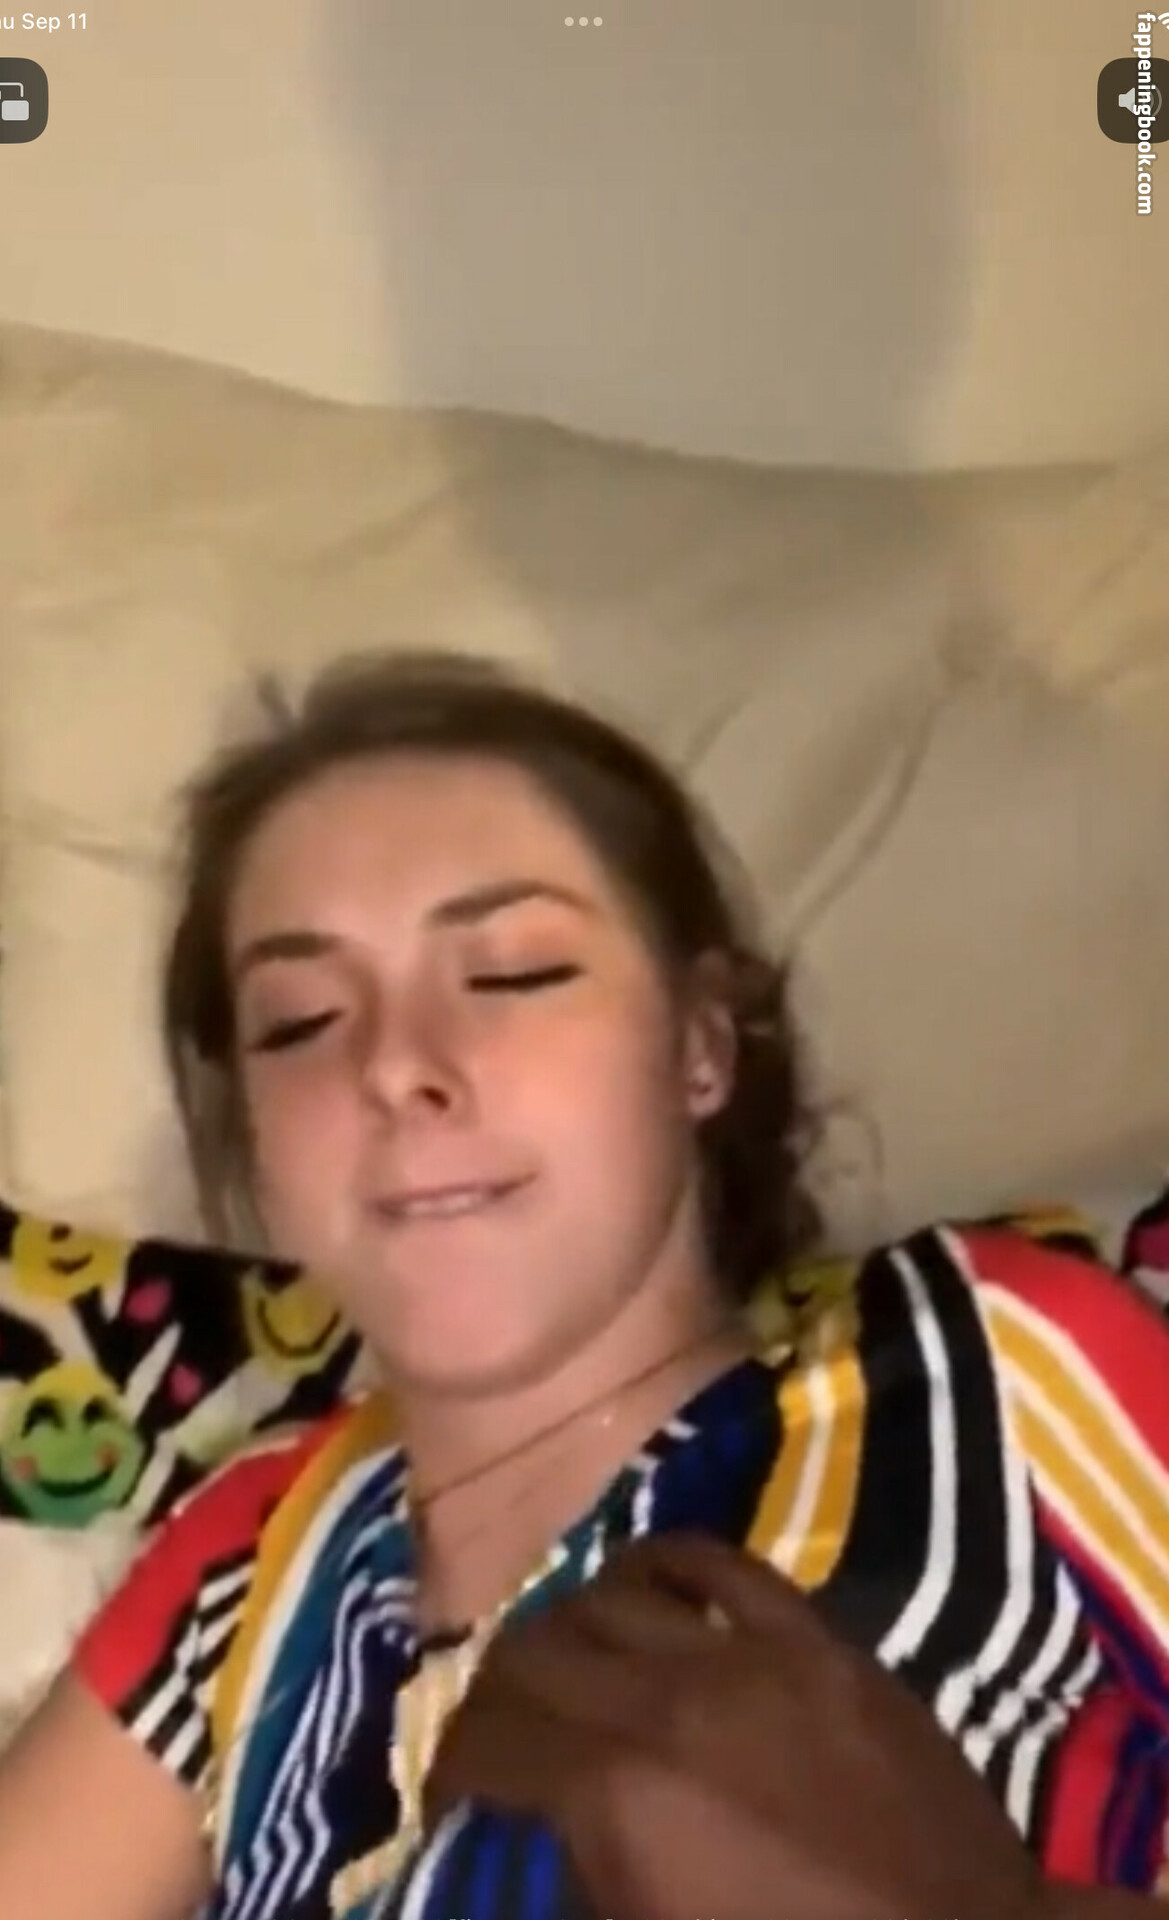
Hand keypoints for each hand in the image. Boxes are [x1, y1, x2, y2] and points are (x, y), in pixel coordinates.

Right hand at [426, 1532, 1051, 1919]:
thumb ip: (581, 1880)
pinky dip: (667, 1565)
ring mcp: (748, 1658)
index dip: (448, 1766)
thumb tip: (542, 1834)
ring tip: (569, 1663)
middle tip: (499, 1730)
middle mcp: (663, 1703)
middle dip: (494, 1691)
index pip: (486, 1742)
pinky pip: (723, 1564)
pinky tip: (646, 1586)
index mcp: (614, 1796)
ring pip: (613, 1594)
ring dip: (569, 1627)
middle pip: (533, 1649)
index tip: (452, 1792)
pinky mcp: (818, 1642)